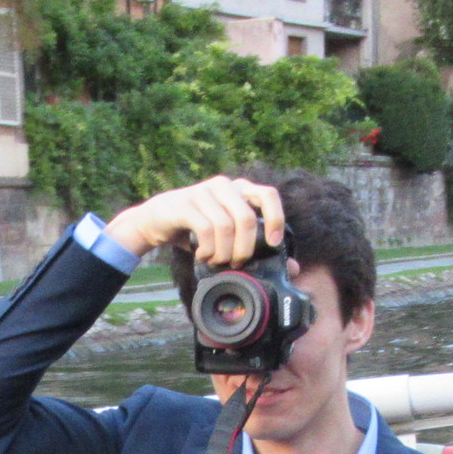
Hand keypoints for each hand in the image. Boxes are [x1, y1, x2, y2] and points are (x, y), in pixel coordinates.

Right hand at [107, 175, 285, 265]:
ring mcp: (203, 192)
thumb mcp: (229, 237)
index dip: (275, 219)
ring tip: (217, 261)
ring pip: (226, 226)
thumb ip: (258, 248)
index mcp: (240, 190)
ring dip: (223, 252)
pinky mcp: (185, 203)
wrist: (158, 219)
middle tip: (236, 263)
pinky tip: (203, 255)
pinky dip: (208, 250)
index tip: (272, 244)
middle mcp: (224, 186)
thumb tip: (293, 267)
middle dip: (245, 248)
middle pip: (247, 218)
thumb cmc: (199, 228)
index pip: (268, 195)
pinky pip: (206, 229)